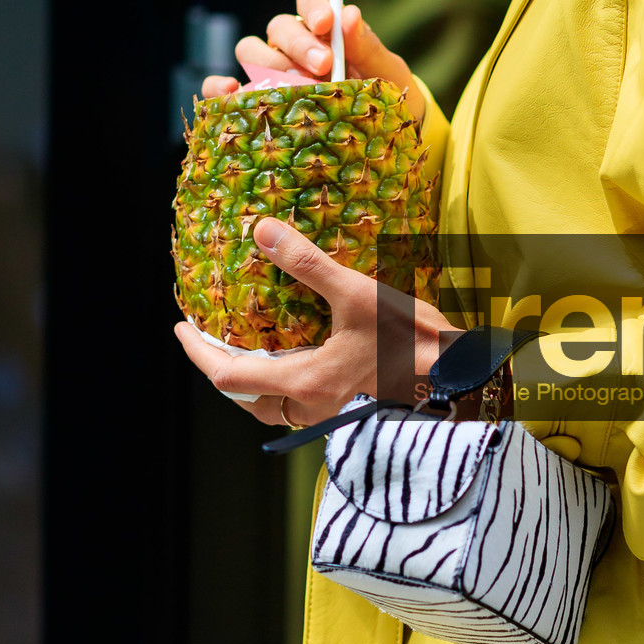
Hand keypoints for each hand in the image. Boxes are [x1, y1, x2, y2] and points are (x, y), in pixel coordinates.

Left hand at [174, 214, 449, 427]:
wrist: (462, 378)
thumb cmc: (415, 342)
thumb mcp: (359, 295)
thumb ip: (308, 264)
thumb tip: (263, 231)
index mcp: (304, 384)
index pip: (228, 377)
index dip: (196, 352)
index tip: (181, 327)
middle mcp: (311, 406)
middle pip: (243, 398)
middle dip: (218, 369)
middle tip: (204, 338)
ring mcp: (330, 412)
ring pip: (269, 406)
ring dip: (248, 380)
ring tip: (240, 347)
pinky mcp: (348, 406)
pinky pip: (295, 402)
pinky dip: (277, 382)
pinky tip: (287, 356)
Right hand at [201, 0, 424, 120]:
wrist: (375, 141)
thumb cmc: (380, 98)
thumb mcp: (385, 73)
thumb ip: (367, 46)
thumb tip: (350, 14)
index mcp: (324, 30)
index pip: (310, 2)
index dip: (314, 7)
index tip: (326, 22)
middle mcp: (293, 46)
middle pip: (279, 27)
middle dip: (299, 43)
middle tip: (325, 65)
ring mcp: (270, 72)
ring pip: (250, 50)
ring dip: (269, 64)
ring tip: (295, 88)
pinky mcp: (254, 100)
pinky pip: (226, 89)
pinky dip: (221, 87)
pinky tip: (233, 94)